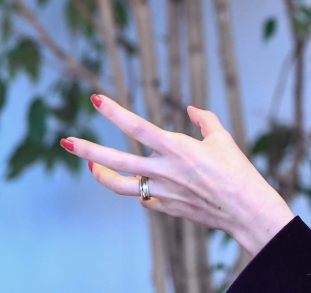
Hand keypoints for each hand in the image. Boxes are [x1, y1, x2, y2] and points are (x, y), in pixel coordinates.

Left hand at [60, 94, 294, 256]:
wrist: (245, 210)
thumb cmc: (237, 171)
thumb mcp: (222, 138)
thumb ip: (204, 120)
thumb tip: (190, 108)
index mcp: (177, 148)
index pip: (137, 127)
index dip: (114, 112)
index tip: (96, 100)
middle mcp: (164, 170)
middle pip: (116, 161)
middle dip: (88, 150)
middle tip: (66, 141)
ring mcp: (162, 192)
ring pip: (120, 185)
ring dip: (100, 174)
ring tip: (89, 165)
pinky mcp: (165, 207)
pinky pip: (143, 196)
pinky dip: (137, 187)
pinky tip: (138, 180)